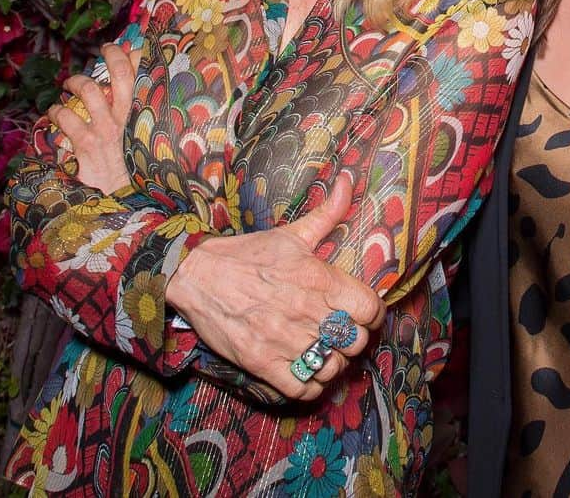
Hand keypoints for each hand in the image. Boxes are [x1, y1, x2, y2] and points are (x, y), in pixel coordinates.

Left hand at [49, 42, 138, 194]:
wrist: (122, 198)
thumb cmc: (131, 166)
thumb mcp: (141, 138)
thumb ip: (136, 113)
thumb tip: (126, 90)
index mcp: (143, 115)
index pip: (145, 76)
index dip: (136, 54)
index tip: (127, 46)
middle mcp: (127, 118)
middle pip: (122, 74)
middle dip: (112, 55)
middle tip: (106, 49)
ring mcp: (106, 129)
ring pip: (90, 90)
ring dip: (76, 82)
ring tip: (70, 84)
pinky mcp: (86, 144)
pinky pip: (67, 117)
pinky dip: (56, 111)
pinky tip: (54, 113)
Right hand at [166, 175, 385, 400]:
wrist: (198, 276)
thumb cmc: (248, 254)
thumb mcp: (291, 232)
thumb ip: (328, 213)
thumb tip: (350, 181)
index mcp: (318, 277)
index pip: (370, 309)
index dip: (372, 313)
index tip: (363, 312)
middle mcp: (306, 311)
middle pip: (355, 341)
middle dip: (353, 338)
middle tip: (341, 331)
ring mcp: (284, 339)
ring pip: (332, 367)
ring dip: (332, 362)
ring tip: (323, 350)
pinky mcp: (263, 363)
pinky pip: (302, 389)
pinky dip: (310, 385)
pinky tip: (305, 370)